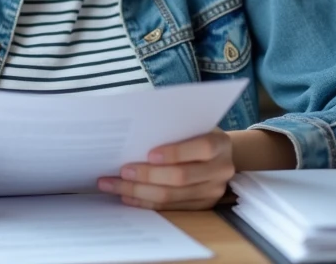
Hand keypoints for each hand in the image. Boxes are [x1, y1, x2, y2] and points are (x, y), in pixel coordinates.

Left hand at [97, 129, 234, 210]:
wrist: (217, 154)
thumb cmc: (196, 134)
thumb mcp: (192, 125)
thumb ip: (174, 130)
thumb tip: (134, 137)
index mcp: (220, 144)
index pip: (202, 148)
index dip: (175, 152)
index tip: (149, 154)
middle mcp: (221, 170)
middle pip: (181, 177)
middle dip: (147, 175)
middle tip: (123, 171)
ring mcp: (212, 192)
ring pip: (171, 196)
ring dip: (139, 192)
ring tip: (114, 185)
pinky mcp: (201, 207)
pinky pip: (169, 209)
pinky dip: (145, 203)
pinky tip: (127, 196)